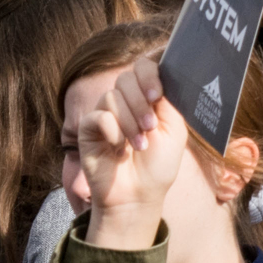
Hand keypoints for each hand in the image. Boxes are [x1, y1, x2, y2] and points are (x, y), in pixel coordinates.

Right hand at [77, 54, 188, 247]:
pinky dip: (112, 131)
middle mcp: (125, 101)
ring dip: (129, 123)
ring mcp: (105, 113)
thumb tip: (159, 75)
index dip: (149, 75)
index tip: (157, 95)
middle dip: (141, 104)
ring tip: (138, 146)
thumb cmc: (158, 166)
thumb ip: (168, 100)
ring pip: (112, 96)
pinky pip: (98, 115)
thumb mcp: (174, 130)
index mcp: (147, 99)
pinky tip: (117, 147)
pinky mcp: (88, 127)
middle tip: (150, 129)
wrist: (137, 195)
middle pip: (126, 78)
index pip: (144, 67)